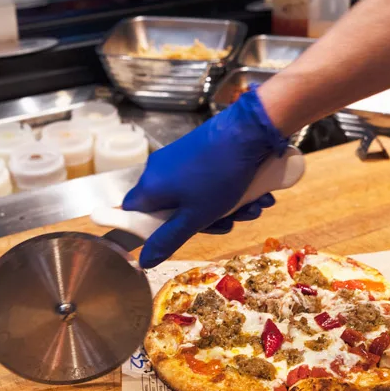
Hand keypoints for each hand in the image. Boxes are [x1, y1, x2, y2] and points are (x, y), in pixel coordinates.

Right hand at [123, 90, 287, 267]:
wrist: (249, 129)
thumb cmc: (218, 175)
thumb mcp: (195, 217)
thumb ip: (168, 239)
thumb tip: (144, 261)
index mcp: (150, 186)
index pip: (134, 213)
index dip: (151, 229)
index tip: (176, 235)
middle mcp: (160, 170)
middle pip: (173, 209)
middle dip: (208, 221)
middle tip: (230, 222)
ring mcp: (181, 159)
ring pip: (198, 197)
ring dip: (228, 208)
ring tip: (253, 207)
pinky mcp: (201, 152)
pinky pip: (210, 181)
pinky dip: (233, 191)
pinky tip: (256, 195)